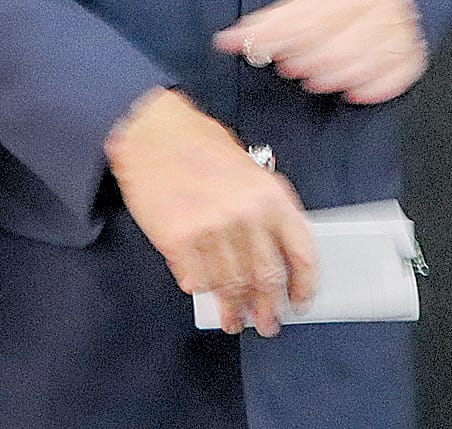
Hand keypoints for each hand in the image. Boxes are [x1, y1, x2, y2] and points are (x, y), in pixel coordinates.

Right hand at [106, 89, 316, 335]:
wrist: (147, 130)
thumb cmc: (192, 140)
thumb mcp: (244, 162)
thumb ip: (262, 203)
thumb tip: (273, 245)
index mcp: (268, 195)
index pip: (301, 253)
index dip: (304, 285)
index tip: (299, 300)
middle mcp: (243, 216)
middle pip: (266, 279)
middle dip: (268, 309)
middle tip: (266, 322)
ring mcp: (210, 230)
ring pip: (231, 287)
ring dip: (234, 309)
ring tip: (233, 318)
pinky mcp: (177, 240)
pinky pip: (195, 280)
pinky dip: (200, 288)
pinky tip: (202, 289)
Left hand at [214, 0, 426, 103]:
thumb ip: (277, 18)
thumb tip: (229, 39)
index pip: (306, 17)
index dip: (275, 36)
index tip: (250, 45)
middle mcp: (377, 9)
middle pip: (334, 45)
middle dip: (305, 59)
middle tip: (287, 66)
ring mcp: (399, 34)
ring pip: (360, 64)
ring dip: (330, 76)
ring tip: (312, 78)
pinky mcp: (412, 58)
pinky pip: (390, 80)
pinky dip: (367, 88)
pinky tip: (349, 91)